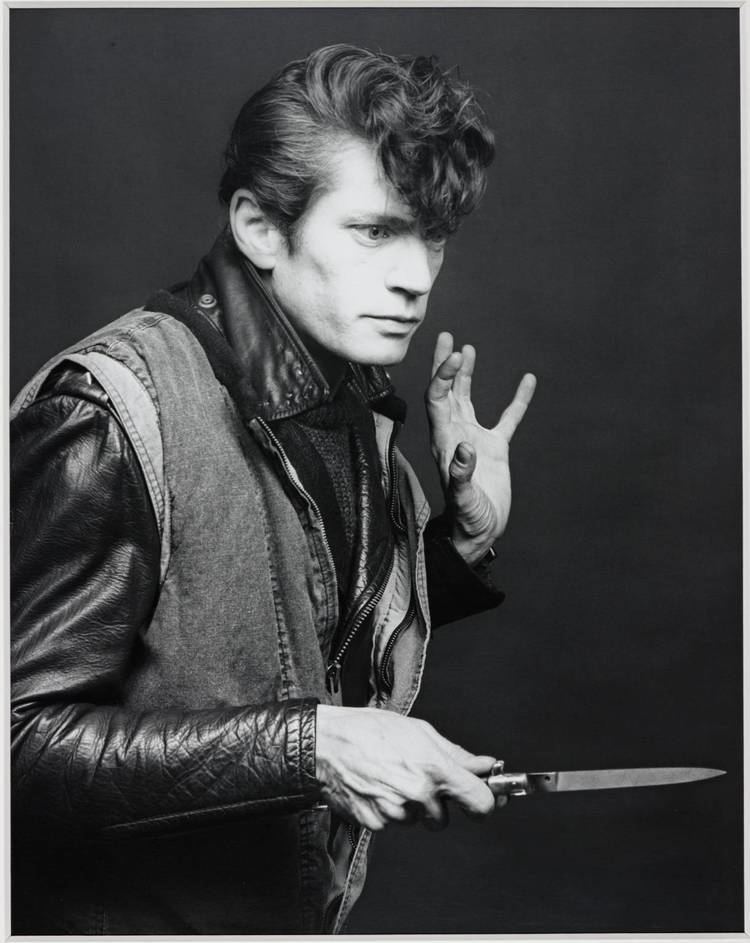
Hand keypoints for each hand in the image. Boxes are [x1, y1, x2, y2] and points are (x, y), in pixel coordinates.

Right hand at [315, 705, 503, 830]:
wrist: (326, 744)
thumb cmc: (370, 730)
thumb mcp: (420, 731)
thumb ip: (457, 754)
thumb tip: (485, 765)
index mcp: (434, 768)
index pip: (479, 802)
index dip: (487, 802)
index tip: (487, 799)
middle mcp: (418, 794)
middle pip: (445, 817)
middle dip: (438, 802)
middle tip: (419, 778)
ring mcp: (396, 812)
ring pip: (418, 820)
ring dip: (412, 806)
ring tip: (392, 778)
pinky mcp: (376, 824)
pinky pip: (394, 823)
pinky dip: (389, 810)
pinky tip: (377, 787)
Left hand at [425, 332, 535, 564]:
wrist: (479, 533)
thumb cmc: (468, 520)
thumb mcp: (464, 499)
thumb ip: (461, 475)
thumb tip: (464, 449)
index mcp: (445, 441)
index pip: (438, 399)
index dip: (444, 376)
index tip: (455, 355)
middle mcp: (455, 435)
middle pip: (445, 392)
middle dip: (444, 365)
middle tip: (445, 337)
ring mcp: (475, 440)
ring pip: (467, 400)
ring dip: (466, 375)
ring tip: (467, 349)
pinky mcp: (494, 449)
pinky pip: (507, 418)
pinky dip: (518, 401)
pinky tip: (527, 382)